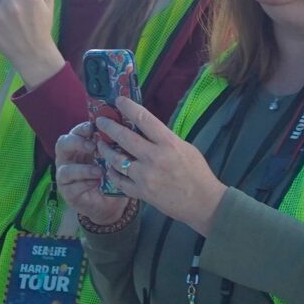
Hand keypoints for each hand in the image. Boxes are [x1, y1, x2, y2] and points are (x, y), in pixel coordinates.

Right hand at [55, 120, 136, 229]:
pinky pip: (72, 187)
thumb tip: (124, 129)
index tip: (94, 127)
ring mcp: (65, 176)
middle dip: (77, 143)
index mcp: (79, 146)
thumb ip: (113, 146)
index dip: (83, 128)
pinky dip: (85, 184)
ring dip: (83, 169)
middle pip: (63, 144)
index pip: (76, 132)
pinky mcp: (68, 192)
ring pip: (65, 168)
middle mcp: (68, 159)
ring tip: (98, 171)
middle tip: (92, 146)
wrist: (111, 203)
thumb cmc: (111, 176)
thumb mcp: (113, 159)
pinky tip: (97, 183)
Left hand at [92, 96, 225, 232]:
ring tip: (101, 144)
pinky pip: (119, 180)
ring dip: (106, 150)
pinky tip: (110, 167)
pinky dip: (112, 172)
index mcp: (169, 143)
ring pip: (116, 159)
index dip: (128, 106)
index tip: (119, 100)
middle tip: (100, 121)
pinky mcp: (141, 193)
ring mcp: (145, 177)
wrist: (203, 203)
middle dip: (108, 126)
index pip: (144, 119)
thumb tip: (146, 129)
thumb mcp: (186, 148)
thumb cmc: (198, 173)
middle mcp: (154, 158)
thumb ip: (165, 139)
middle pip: (124, 137)